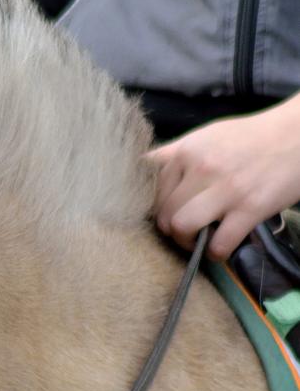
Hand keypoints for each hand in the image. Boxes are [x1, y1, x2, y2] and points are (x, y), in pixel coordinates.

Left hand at [145, 92, 299, 259]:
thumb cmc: (251, 138)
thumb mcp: (207, 137)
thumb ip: (175, 154)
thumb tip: (140, 169)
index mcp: (187, 150)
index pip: (148, 192)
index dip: (156, 209)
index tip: (168, 215)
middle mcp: (201, 167)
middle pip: (163, 214)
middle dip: (170, 230)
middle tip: (185, 232)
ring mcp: (226, 188)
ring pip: (182, 228)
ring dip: (186, 243)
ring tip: (198, 241)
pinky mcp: (250, 208)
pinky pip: (218, 244)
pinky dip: (215, 253)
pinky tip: (220, 247)